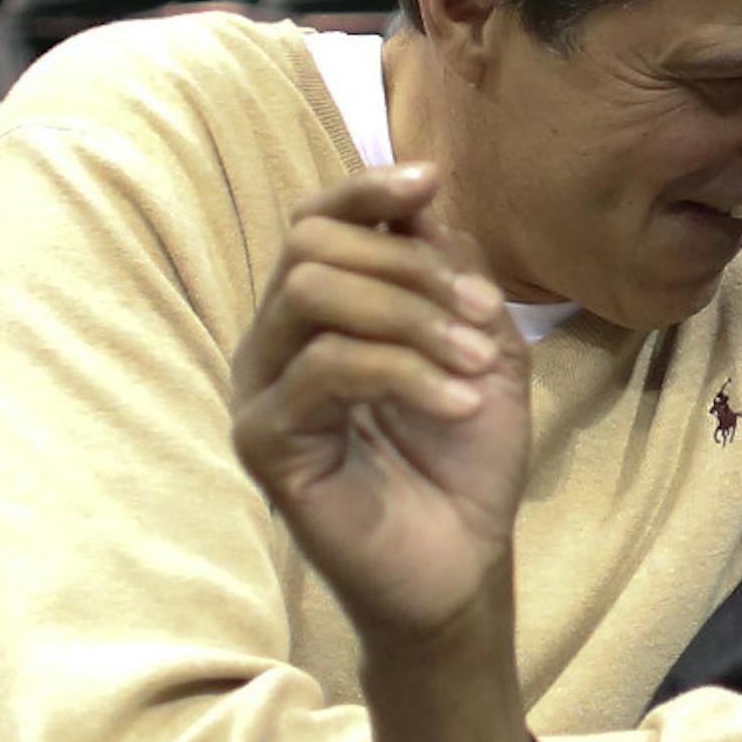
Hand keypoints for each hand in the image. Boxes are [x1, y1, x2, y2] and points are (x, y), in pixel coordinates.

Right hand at [231, 164, 530, 651]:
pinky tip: (460, 403)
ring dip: (413, 318)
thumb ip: (448, 270)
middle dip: (410, 267)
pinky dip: (408, 372)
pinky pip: (327, 368)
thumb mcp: (479, 343)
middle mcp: (275, 342)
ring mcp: (262, 390)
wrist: (464, 559)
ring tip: (477, 366)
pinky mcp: (266, 440)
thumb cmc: (465, 455)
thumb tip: (422, 197)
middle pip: (311, 245)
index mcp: (319, 313)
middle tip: (479, 315)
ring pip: (314, 294)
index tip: (430, 182)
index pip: (315, 221)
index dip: (366, 189)